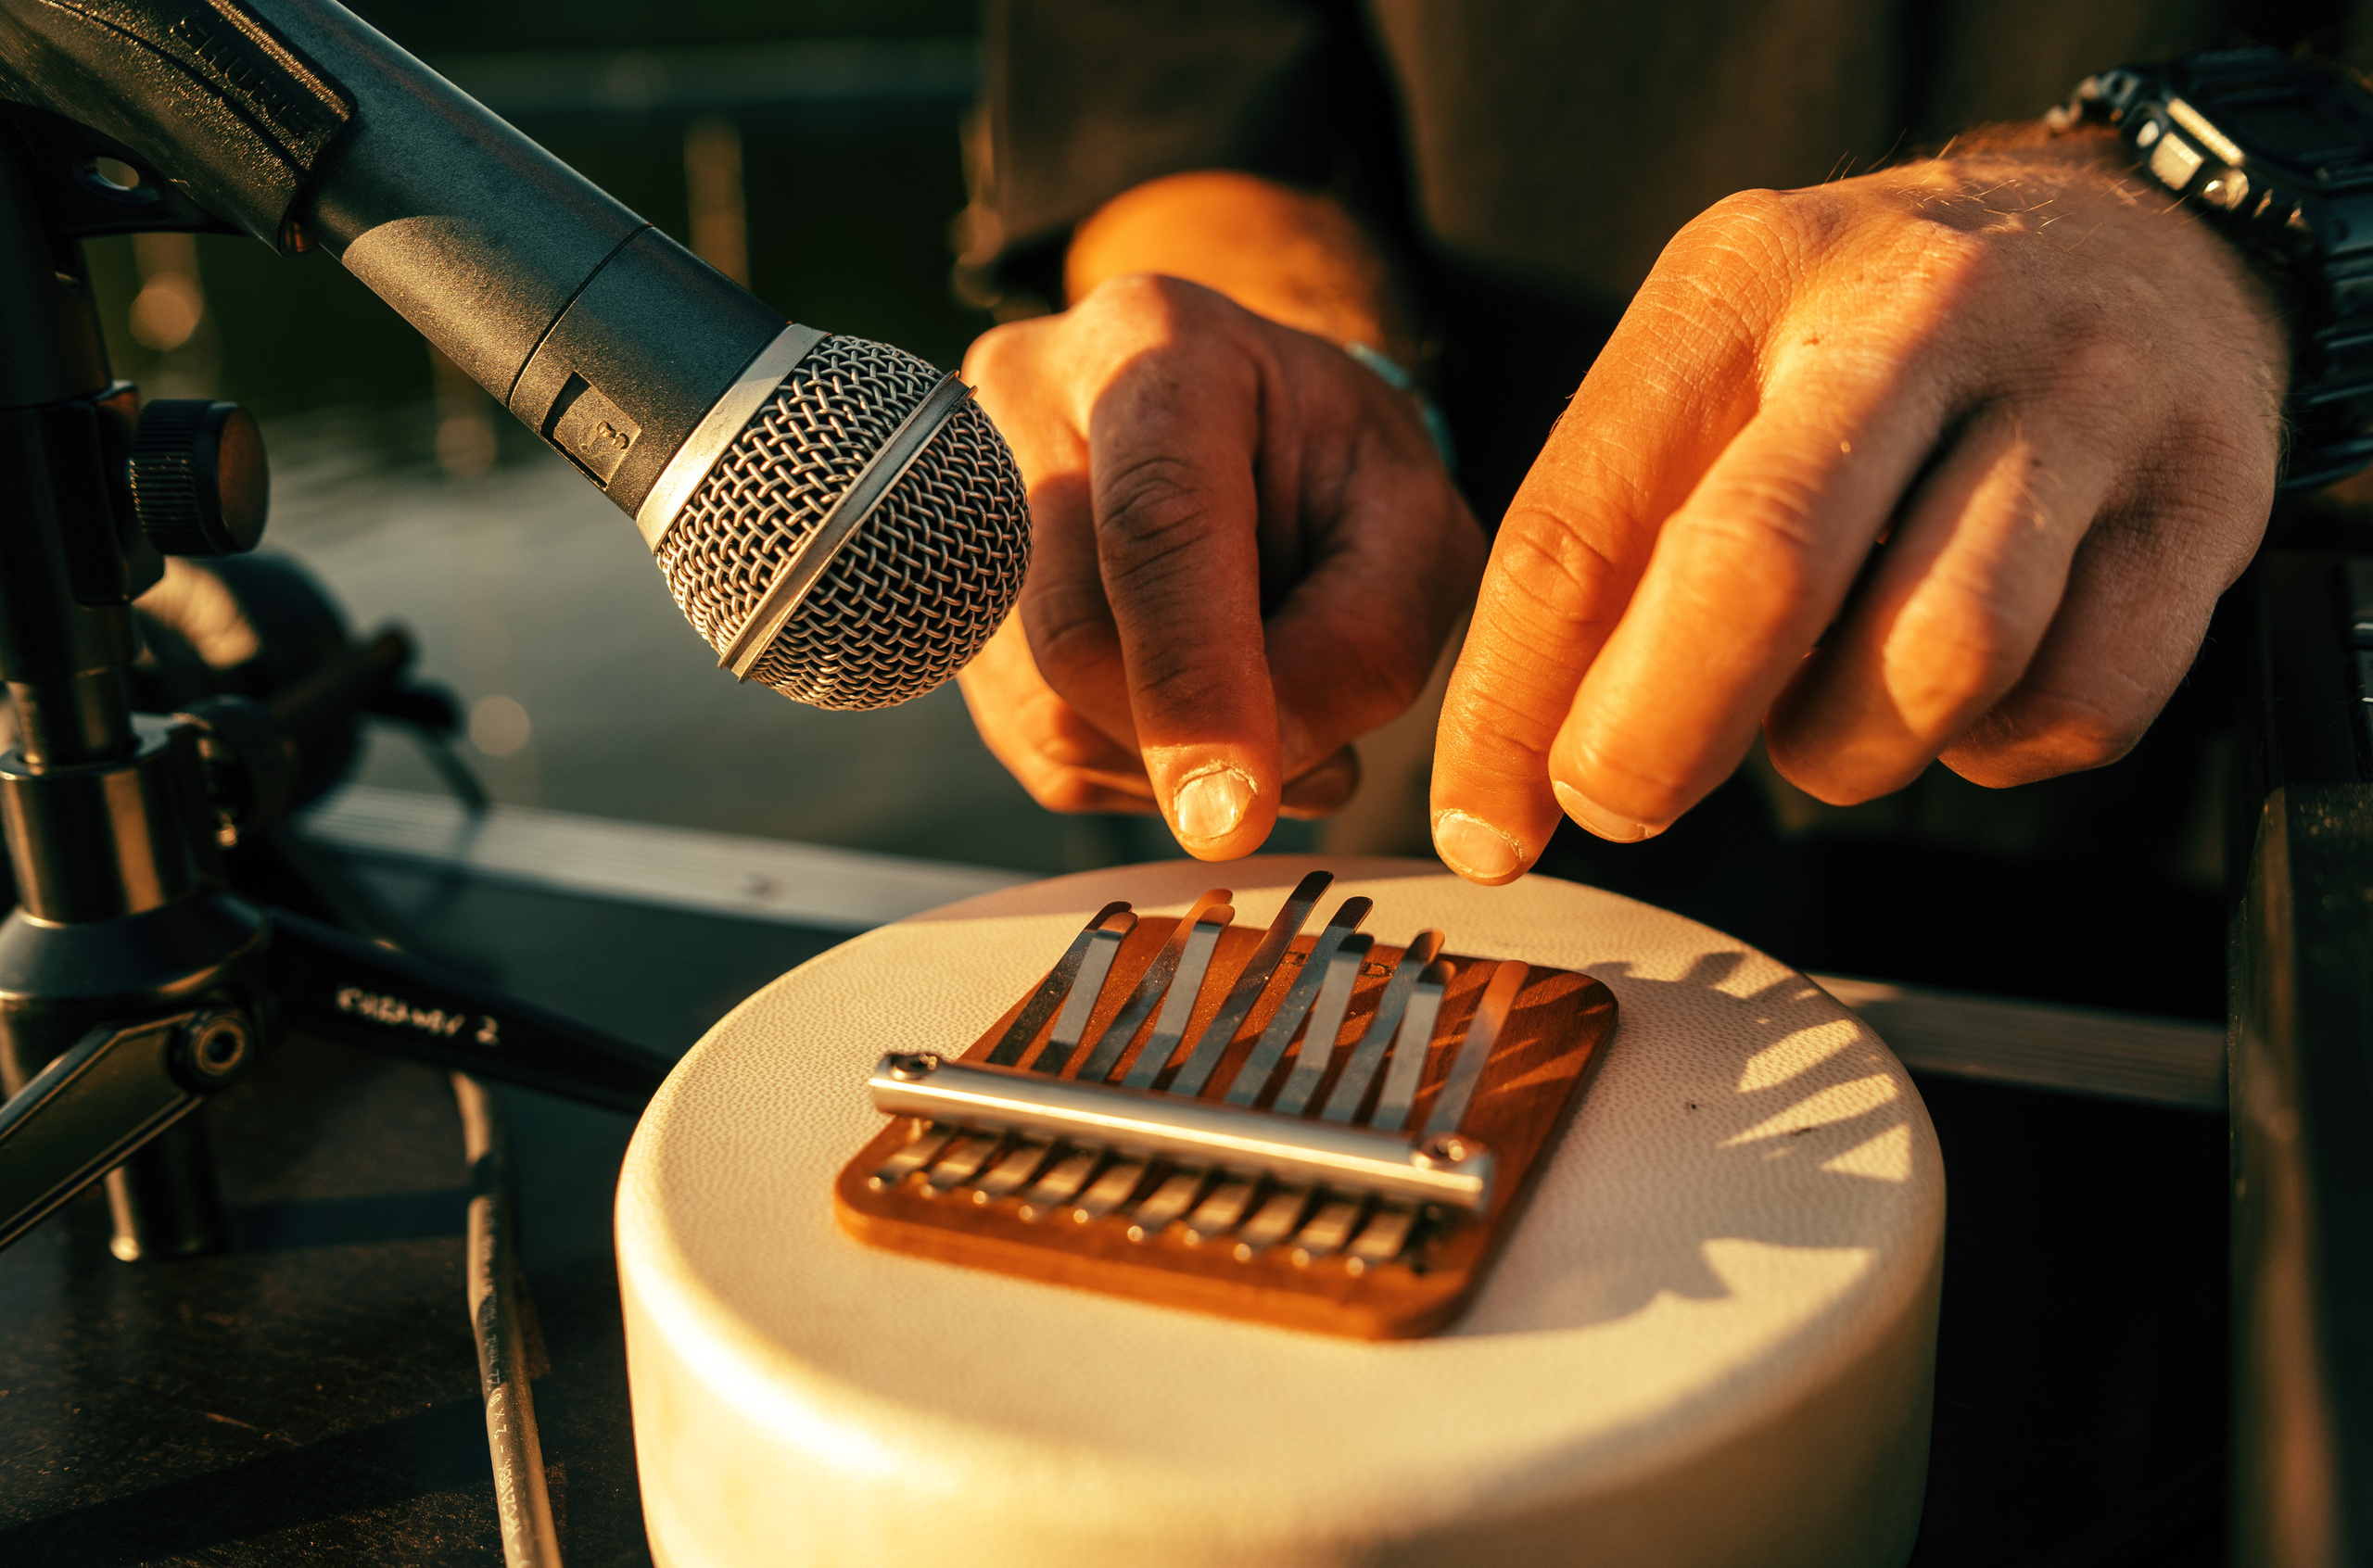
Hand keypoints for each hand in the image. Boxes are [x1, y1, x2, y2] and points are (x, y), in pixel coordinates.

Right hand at [959, 272, 1483, 857]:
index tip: (1233, 814)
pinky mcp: (952, 600)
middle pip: (1076, 636)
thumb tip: (1259, 778)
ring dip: (1167, 758)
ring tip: (1256, 704)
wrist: (1250, 421)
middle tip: (1300, 754)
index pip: (1153, 528)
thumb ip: (1363, 641)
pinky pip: (1034, 740)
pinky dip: (1132, 763)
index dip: (1192, 682)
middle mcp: (1027, 401)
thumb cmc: (1337, 464)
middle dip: (1191, 738)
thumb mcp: (1409, 524)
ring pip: (1043, 708)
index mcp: (1156, 343)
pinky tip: (1186, 705)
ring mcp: (963, 499)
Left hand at [1429, 139, 2286, 883]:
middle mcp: (1918, 315)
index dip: (1511, 706)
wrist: (2137, 236)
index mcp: (1748, 279)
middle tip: (1617, 800)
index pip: (1582, 520)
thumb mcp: (1716, 367)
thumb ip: (1610, 543)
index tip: (1482, 827)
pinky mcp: (2201, 503)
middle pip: (1757, 573)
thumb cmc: (1869, 343)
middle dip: (1658, 738)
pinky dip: (1993, 748)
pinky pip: (2074, 708)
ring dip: (1845, 749)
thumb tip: (1509, 783)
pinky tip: (1960, 693)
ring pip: (1935, 661)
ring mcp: (2080, 400)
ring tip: (1821, 711)